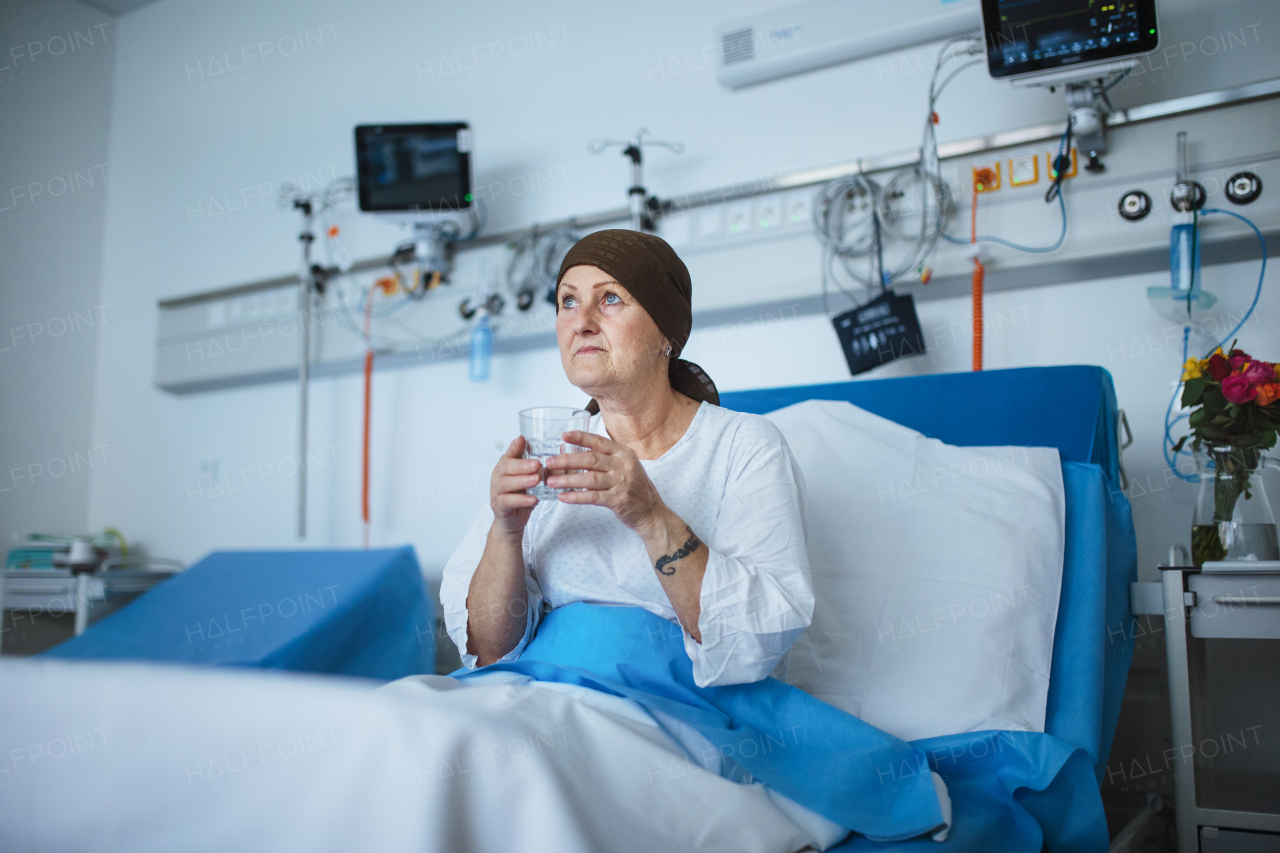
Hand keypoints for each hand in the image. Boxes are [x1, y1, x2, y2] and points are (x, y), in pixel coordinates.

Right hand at [489, 436, 540, 536]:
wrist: (513, 521)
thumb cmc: (523, 496)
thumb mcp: (533, 479)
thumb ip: (541, 466)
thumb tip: (560, 450)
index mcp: (506, 466)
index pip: (510, 453)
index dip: (515, 446)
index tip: (522, 439)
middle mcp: (499, 476)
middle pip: (507, 467)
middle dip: (523, 465)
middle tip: (537, 464)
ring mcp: (496, 491)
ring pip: (506, 483)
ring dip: (522, 480)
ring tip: (536, 480)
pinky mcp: (498, 505)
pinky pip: (508, 501)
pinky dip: (521, 500)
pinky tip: (533, 499)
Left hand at [545, 431, 664, 532]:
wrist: (652, 511)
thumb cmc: (633, 487)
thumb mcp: (624, 466)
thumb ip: (604, 460)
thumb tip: (573, 454)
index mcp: (623, 453)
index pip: (598, 441)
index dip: (580, 437)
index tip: (563, 436)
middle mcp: (624, 465)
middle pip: (591, 459)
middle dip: (567, 460)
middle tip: (549, 462)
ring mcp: (622, 482)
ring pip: (590, 478)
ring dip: (568, 479)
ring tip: (551, 482)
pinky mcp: (619, 499)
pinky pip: (593, 497)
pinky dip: (577, 496)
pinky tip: (563, 497)